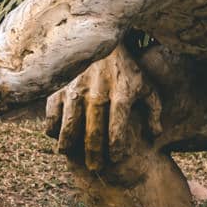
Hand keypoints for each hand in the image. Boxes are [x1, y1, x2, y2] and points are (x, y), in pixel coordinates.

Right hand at [44, 50, 161, 174]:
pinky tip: (57, 135)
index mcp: (121, 92)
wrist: (102, 38)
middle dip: (94, 152)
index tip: (116, 157)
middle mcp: (98, 91)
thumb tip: (154, 135)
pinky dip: (53, 126)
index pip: (118, 126)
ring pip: (70, 124)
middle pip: (94, 130)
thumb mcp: (146, 86)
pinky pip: (52, 113)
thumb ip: (154, 110)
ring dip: (69, 143)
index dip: (117, 146)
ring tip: (70, 154)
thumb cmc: (127, 69)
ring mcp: (76, 89)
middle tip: (95, 168)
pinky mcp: (60, 86)